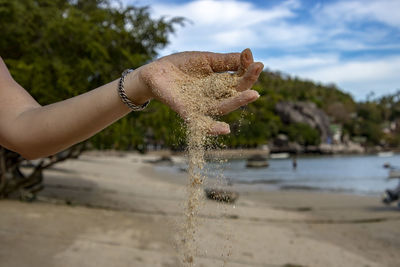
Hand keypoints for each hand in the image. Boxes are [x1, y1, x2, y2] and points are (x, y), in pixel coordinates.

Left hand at [131, 48, 262, 134]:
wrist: (155, 72)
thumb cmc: (181, 66)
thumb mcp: (206, 60)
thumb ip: (225, 61)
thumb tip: (248, 55)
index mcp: (220, 85)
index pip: (239, 81)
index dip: (249, 73)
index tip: (258, 63)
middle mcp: (213, 98)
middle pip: (234, 95)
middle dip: (247, 84)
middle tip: (258, 71)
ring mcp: (201, 106)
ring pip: (222, 108)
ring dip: (237, 102)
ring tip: (253, 94)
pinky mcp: (186, 112)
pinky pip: (200, 123)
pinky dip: (212, 128)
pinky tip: (225, 129)